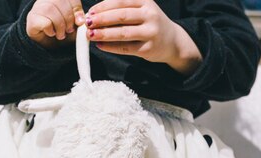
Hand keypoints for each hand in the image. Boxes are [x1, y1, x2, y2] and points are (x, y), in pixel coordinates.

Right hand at [26, 0, 86, 48]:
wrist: (48, 47)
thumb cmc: (61, 32)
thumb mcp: (74, 25)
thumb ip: (79, 19)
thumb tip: (81, 20)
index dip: (76, 10)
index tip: (79, 22)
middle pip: (60, 1)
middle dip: (68, 19)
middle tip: (69, 30)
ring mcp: (37, 7)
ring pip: (51, 10)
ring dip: (60, 26)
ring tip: (61, 34)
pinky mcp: (31, 18)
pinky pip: (45, 22)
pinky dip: (51, 30)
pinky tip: (51, 33)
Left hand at [85, 0, 201, 75]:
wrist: (172, 41)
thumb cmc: (150, 23)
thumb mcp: (142, 8)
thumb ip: (123, 7)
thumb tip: (95, 13)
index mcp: (146, 1)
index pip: (121, 1)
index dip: (103, 6)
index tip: (90, 11)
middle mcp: (150, 15)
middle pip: (121, 16)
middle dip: (102, 19)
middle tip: (87, 23)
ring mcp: (150, 32)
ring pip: (123, 33)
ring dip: (104, 34)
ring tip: (90, 35)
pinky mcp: (148, 49)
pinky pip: (126, 48)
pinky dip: (111, 47)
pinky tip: (100, 46)